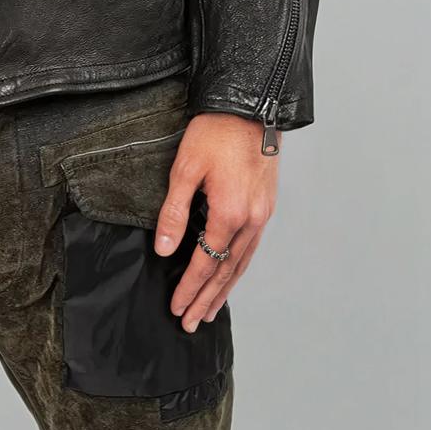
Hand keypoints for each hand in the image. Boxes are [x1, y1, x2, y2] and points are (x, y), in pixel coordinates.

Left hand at [151, 112, 279, 330]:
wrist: (250, 107)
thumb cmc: (215, 133)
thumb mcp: (185, 169)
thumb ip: (174, 213)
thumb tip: (164, 250)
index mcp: (229, 213)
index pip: (206, 263)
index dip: (190, 288)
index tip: (177, 307)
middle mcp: (251, 221)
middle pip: (226, 272)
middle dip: (207, 299)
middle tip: (191, 323)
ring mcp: (262, 215)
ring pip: (242, 263)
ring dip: (225, 289)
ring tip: (210, 311)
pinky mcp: (266, 206)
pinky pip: (251, 248)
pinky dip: (238, 268)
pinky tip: (230, 276)